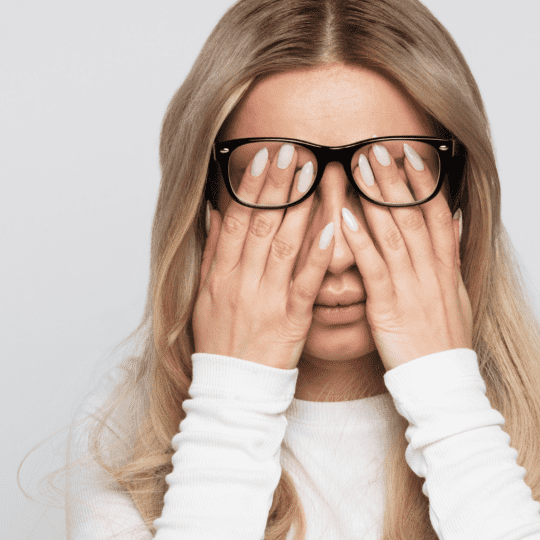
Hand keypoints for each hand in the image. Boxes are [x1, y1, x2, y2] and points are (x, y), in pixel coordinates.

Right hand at [193, 144, 334, 369]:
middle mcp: (240, 281)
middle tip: (293, 149)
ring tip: (314, 173)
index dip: (250, 186)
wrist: (231, 390)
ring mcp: (266, 299)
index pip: (236, 220)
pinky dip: (319, 253)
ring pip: (284, 244)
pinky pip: (306, 281)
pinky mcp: (290, 319)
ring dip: (299, 206)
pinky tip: (334, 225)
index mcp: (220, 274)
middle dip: (277, 184)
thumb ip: (213, 252)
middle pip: (260, 224)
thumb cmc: (220, 342)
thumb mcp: (205, 296)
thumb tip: (216, 211)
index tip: (263, 156)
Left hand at [340, 142, 472, 369]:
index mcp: (446, 267)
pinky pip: (373, 267)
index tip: (412, 152)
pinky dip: (359, 240)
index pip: (437, 213)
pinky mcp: (389, 307)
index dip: (425, 181)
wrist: (442, 382)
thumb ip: (451, 255)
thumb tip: (453, 219)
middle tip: (377, 146)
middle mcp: (431, 271)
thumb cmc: (443, 341)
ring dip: (375, 197)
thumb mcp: (458, 295)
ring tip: (359, 167)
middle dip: (395, 178)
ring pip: (393, 233)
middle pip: (414, 214)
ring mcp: (411, 287)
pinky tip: (344, 216)